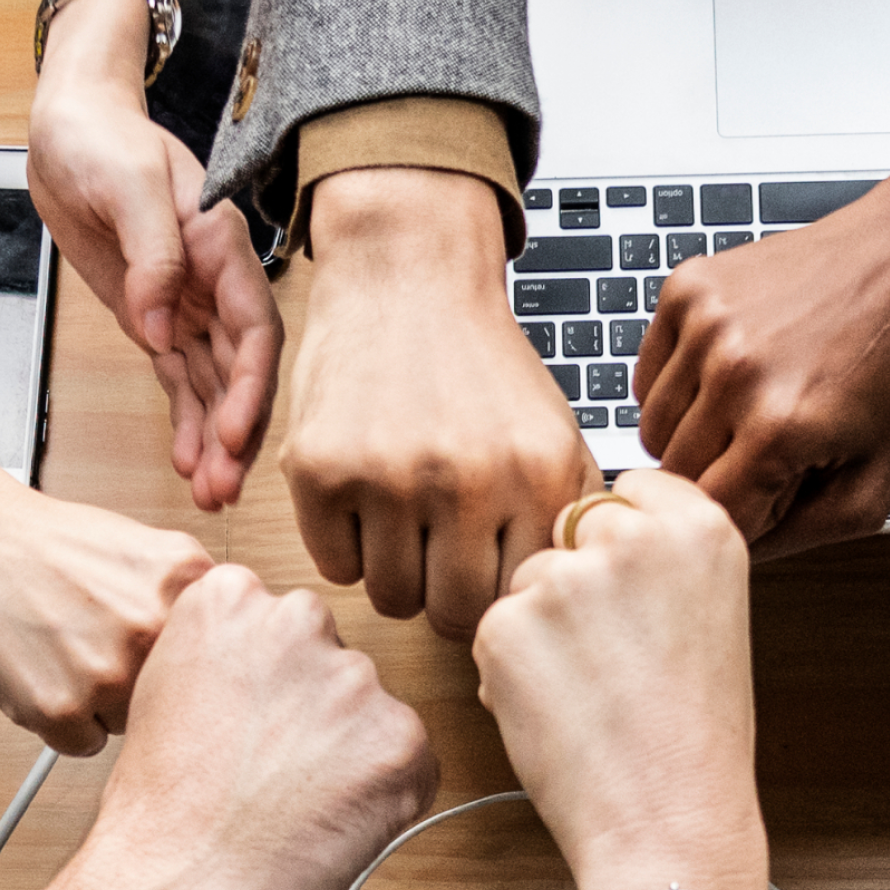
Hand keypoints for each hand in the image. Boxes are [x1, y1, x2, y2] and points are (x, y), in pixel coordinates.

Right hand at [0, 453, 211, 754]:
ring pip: (131, 727)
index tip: (162, 657)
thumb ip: (191, 603)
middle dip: (144, 684)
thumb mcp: (145, 549)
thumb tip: (233, 662)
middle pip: (178, 699)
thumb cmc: (46, 541)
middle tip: (97, 645)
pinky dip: (61, 722)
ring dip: (102, 705)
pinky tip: (40, 671)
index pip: (218, 661)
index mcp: (187, 582)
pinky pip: (83, 745)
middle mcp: (154, 627)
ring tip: (62, 650)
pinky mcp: (60, 710)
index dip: (185, 663)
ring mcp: (108, 673)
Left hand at [29, 0, 280, 509]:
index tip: (232, 432)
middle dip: (237, 432)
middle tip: (224, 487)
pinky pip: (181, 383)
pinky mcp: (158, 321)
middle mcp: (215, 283)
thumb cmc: (101, 140)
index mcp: (221, 246)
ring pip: (214, 388)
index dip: (250, 386)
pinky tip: (189, 467)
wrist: (68, 129)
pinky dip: (187, 425)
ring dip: (215, 443)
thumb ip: (153, 254)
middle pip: (242, 371)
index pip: (254, 327)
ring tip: (210, 496)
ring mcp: (189, 306)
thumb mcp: (127, 184)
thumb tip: (160, 325)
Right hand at [83, 564, 440, 889]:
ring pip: (372, 714)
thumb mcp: (167, 693)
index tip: (252, 723)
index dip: (269, 686)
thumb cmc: (160, 815)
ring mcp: (354, 680)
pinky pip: (411, 765)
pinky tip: (326, 824)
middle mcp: (297, 621)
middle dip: (315, 714)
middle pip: (332, 662)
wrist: (174, 888)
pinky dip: (384, 799)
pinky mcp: (400, 740)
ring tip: (292, 806)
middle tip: (273, 772)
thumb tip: (274, 674)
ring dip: (350, 756)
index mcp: (229, 598)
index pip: (282, 624)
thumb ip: (228, 659)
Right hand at [283, 167, 597, 639]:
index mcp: (537, 475)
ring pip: (391, 598)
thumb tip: (568, 599)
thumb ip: (569, 517)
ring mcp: (388, 476)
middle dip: (445, 595)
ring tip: (403, 521)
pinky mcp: (321, 470)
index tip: (485, 573)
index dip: (498, 595)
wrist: (408, 275)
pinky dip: (346, 546)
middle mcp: (466, 479)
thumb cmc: (481, 367)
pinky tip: (362, 499)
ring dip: (395, 572)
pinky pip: (335, 567)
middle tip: (439, 555)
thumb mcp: (553, 433)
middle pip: (452, 614)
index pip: (517, 600)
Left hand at [471, 472, 766, 889]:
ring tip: (592, 698)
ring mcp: (565, 578)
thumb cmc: (694, 743)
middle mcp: (633, 537)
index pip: (627, 493)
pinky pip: (492, 633)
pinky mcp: (507, 626)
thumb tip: (597, 538)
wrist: (670, 820)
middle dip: (574, 586)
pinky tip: (559, 716)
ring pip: (526, 584)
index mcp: (700, 526)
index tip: (631, 594)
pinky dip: (510, 674)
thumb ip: (660, 563)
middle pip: (569, 532)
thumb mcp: (710, 619)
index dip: (618, 549)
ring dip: (539, 632)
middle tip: (612, 662)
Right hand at [634, 185, 889, 553]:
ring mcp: (705, 324)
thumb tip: (734, 554)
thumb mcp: (875, 485)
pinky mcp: (688, 288)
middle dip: (716, 476)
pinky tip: (729, 373)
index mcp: (779, 429)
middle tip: (766, 450)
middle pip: (674, 475)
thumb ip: (799, 537)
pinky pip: (648, 375)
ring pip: (652, 428)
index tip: (770, 496)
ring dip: (692, 434)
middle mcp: (733, 372)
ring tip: (748, 409)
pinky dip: (678, 386)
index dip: (741, 516)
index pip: (709, 517)